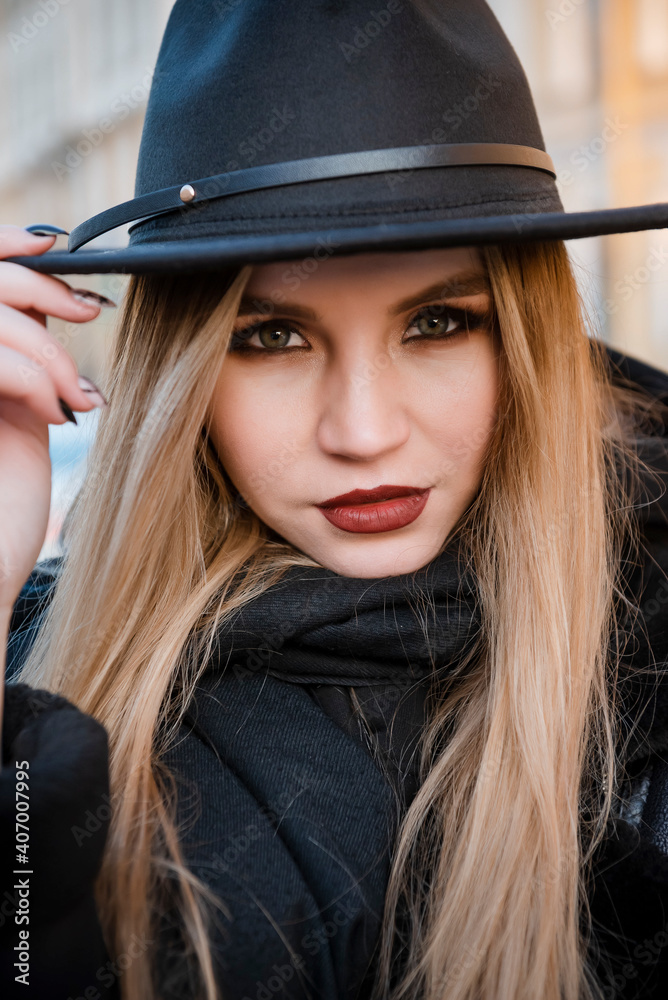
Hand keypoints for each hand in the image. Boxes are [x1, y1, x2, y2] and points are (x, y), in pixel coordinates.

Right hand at [0, 225, 110, 615]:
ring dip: (52, 352)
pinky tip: (63, 415)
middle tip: (90, 310)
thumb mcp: (17, 412)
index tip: (54, 245)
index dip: (3, 245)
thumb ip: (20, 354)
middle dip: (41, 286)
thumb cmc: (4, 505)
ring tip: (79, 396)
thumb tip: (50, 296)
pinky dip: (40, 378)